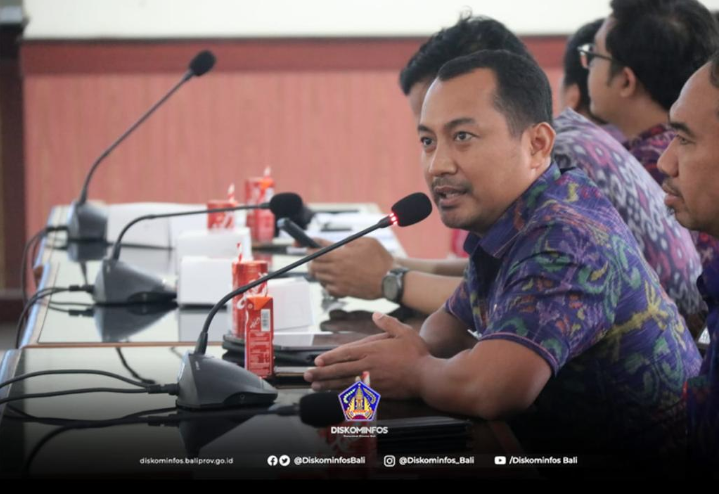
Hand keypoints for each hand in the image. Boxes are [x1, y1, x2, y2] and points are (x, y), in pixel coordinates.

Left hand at [304, 312, 430, 398]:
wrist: (428, 377)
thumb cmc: (417, 354)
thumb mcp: (404, 332)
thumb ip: (388, 323)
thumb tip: (375, 314)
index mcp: (372, 351)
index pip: (345, 353)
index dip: (330, 357)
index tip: (317, 360)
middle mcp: (368, 366)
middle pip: (340, 369)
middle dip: (321, 372)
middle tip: (307, 375)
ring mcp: (372, 381)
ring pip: (345, 383)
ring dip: (328, 385)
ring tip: (315, 386)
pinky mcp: (378, 392)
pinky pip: (356, 393)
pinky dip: (343, 394)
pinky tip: (335, 395)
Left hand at [308, 237, 393, 299]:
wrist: (390, 280)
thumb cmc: (380, 260)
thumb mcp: (366, 241)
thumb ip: (349, 241)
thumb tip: (338, 244)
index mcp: (339, 256)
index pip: (314, 252)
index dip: (307, 248)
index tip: (303, 246)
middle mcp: (336, 270)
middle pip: (313, 266)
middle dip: (312, 261)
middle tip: (316, 257)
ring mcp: (339, 283)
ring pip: (319, 278)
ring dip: (320, 272)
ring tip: (326, 268)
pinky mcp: (343, 292)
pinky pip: (327, 289)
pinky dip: (327, 284)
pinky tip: (334, 280)